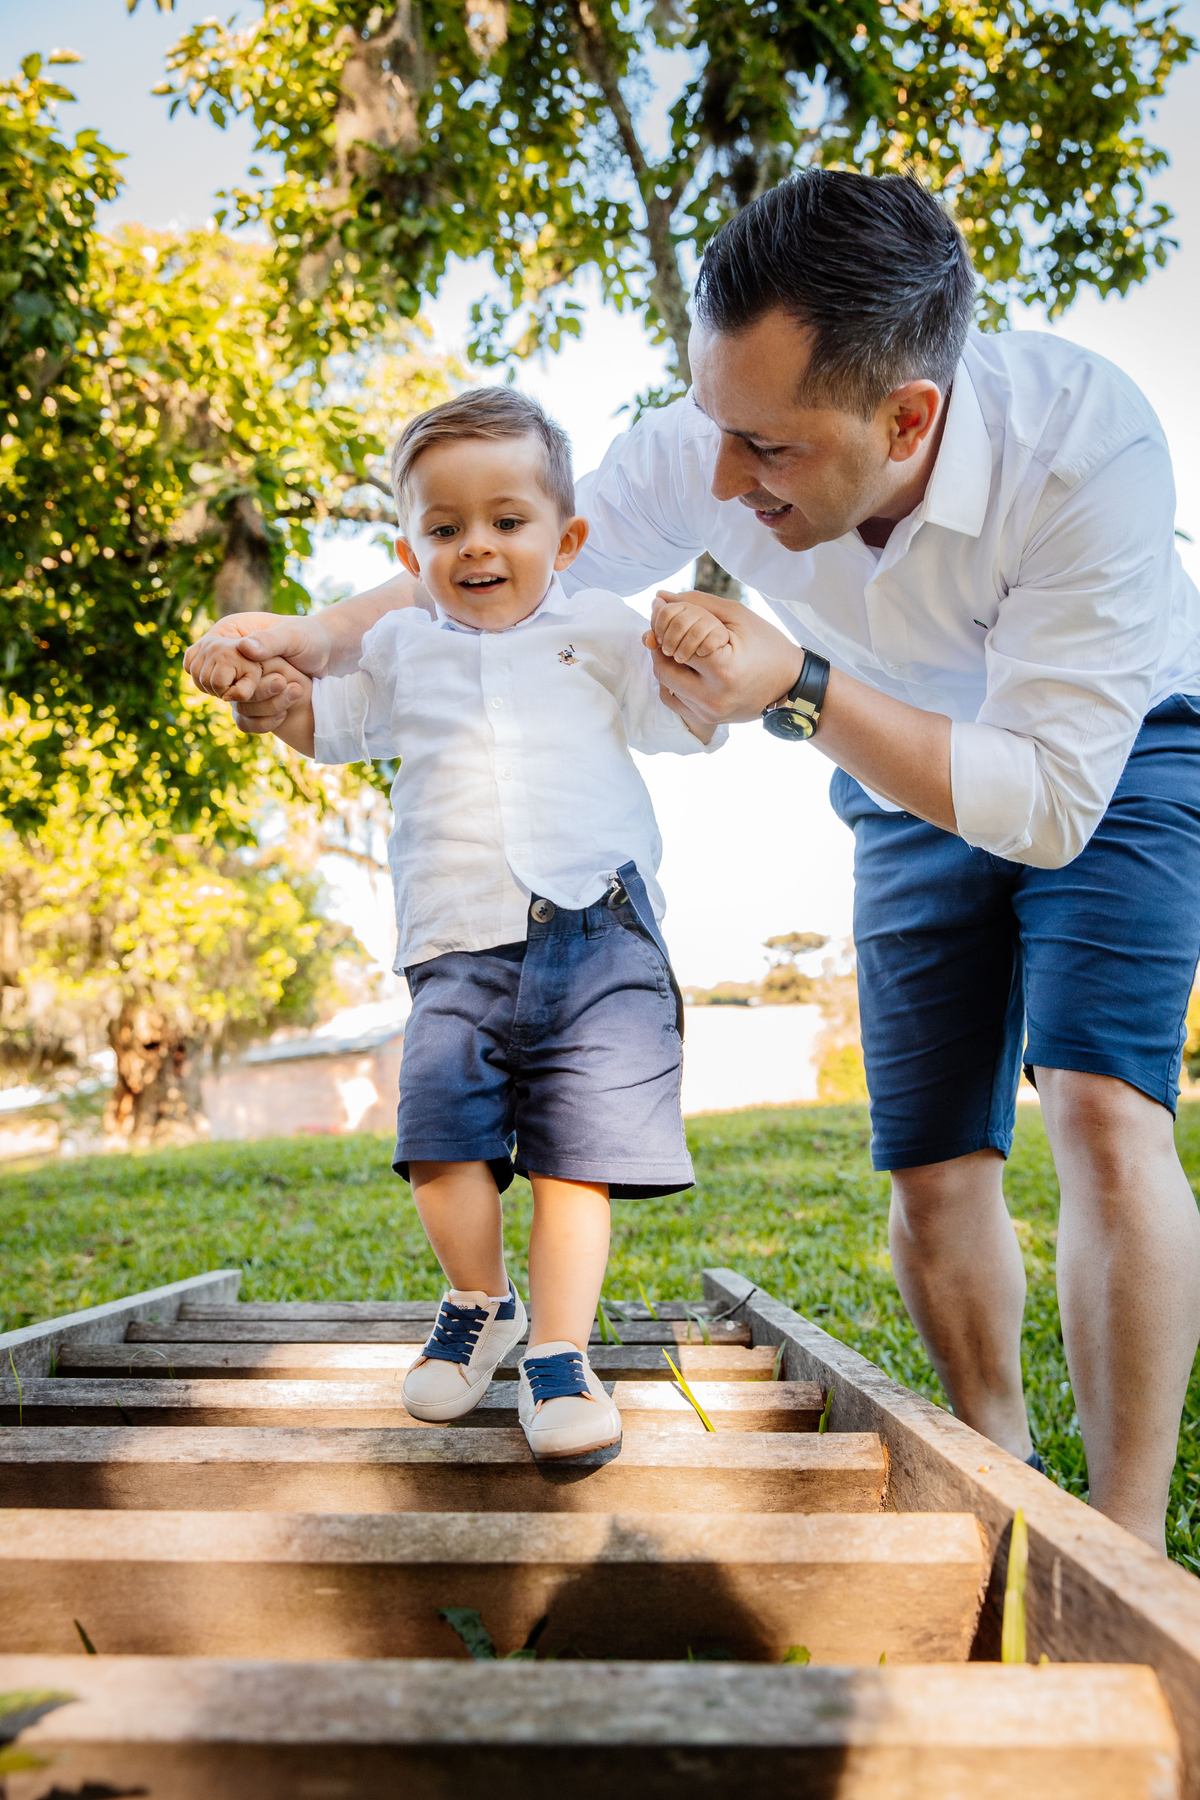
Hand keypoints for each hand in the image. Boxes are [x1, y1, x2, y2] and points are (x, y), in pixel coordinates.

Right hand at [184, 613, 335, 735]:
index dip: (214, 673)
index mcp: (231, 630)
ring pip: (219, 693)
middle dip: (227, 690)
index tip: (238, 688)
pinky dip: (250, 713)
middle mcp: (229, 651)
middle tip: (256, 696)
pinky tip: (275, 711)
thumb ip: (270, 641)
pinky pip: (236, 704)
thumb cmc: (311, 639)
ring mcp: (237, 670)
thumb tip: (244, 649)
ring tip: (273, 700)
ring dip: (242, 703)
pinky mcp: (249, 687)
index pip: (200, 652)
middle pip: (204, 675)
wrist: (328, 654)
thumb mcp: (293, 638)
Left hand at [648, 589, 801, 725]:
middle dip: (663, 644)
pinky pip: (672, 700)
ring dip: (667, 662)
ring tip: (683, 648)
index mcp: (723, 669)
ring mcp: (708, 713)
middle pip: (663, 667)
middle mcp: (712, 697)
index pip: (675, 641)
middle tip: (671, 630)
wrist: (790, 684)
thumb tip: (659, 598)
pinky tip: (687, 668)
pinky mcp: (706, 720)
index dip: (669, 623)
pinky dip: (672, 682)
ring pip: (665, 684)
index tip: (669, 612)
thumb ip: (695, 604)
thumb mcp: (736, 615)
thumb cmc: (767, 644)